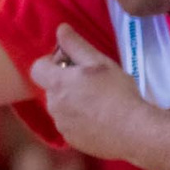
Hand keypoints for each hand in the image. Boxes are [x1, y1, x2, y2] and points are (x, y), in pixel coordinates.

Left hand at [27, 26, 145, 161]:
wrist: (133, 131)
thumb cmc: (118, 93)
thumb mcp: (99, 63)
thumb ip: (76, 45)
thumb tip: (60, 29)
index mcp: (57, 84)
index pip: (37, 67)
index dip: (51, 62)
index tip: (72, 63)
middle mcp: (53, 106)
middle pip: (51, 87)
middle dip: (65, 82)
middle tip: (92, 82)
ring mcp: (61, 125)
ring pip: (60, 107)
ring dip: (72, 101)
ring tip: (99, 101)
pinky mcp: (71, 140)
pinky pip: (69, 124)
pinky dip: (79, 119)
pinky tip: (100, 118)